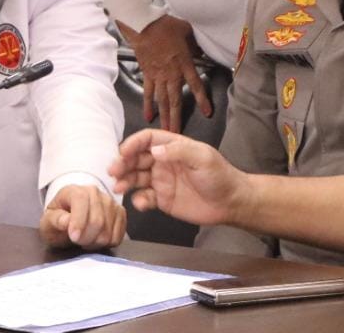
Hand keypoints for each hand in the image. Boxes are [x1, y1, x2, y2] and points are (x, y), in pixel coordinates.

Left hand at [39, 183, 125, 248]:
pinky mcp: (121, 213)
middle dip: (86, 238)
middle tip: (77, 241)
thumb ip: (55, 220)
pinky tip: (96, 239)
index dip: (78, 221)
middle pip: (97, 220)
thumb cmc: (58, 221)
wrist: (71, 219)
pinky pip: (118, 236)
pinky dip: (106, 243)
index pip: (81, 200)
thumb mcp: (48, 222)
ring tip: (85, 240)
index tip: (73, 237)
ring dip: (95, 242)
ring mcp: (110, 202)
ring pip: (108, 231)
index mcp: (74, 190)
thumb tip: (66, 221)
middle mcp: (95, 192)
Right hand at [108, 129, 245, 226]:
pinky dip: (138, 200)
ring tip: (119, 187)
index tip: (122, 153)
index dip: (133, 144)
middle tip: (113, 172)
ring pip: (136, 177)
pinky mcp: (162, 199)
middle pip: (136, 158)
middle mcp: (164, 162)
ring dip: (125, 181)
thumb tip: (154, 151)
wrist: (230, 202)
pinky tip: (140, 203)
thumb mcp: (202, 157)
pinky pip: (145, 198)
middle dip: (123, 163)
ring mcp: (162, 180)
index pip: (147, 140)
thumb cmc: (220, 175)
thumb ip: (179, 151)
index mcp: (173, 147)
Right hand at [121, 15, 211, 131]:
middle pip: (175, 100)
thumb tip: (201, 52)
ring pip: (162, 101)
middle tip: (177, 135)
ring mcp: (158, 76)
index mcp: (184, 63)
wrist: (143, 24)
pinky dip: (148, 105)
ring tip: (165, 131)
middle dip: (177, 118)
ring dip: (164, 117)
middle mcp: (172, 74)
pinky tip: (148, 117)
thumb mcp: (188, 31)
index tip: (207, 113)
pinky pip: (148, 93)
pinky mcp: (147, 74)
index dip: (202, 100)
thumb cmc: (166, 25)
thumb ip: (196, 45)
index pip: (196, 85)